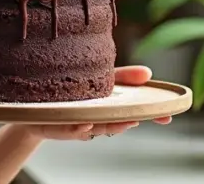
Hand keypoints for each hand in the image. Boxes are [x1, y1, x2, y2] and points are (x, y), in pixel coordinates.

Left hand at [8, 65, 172, 140]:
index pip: (134, 112)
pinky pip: (68, 130)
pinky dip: (77, 130)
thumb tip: (148, 72)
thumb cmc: (73, 92)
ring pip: (96, 128)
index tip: (168, 115)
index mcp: (108, 107)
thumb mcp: (99, 79)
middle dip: (131, 121)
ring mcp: (77, 123)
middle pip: (117, 123)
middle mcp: (96, 119)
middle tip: (145, 118)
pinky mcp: (57, 126)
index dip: (152, 114)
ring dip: (109, 126)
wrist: (35, 103)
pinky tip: (83, 126)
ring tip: (122, 122)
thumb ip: (123, 77)